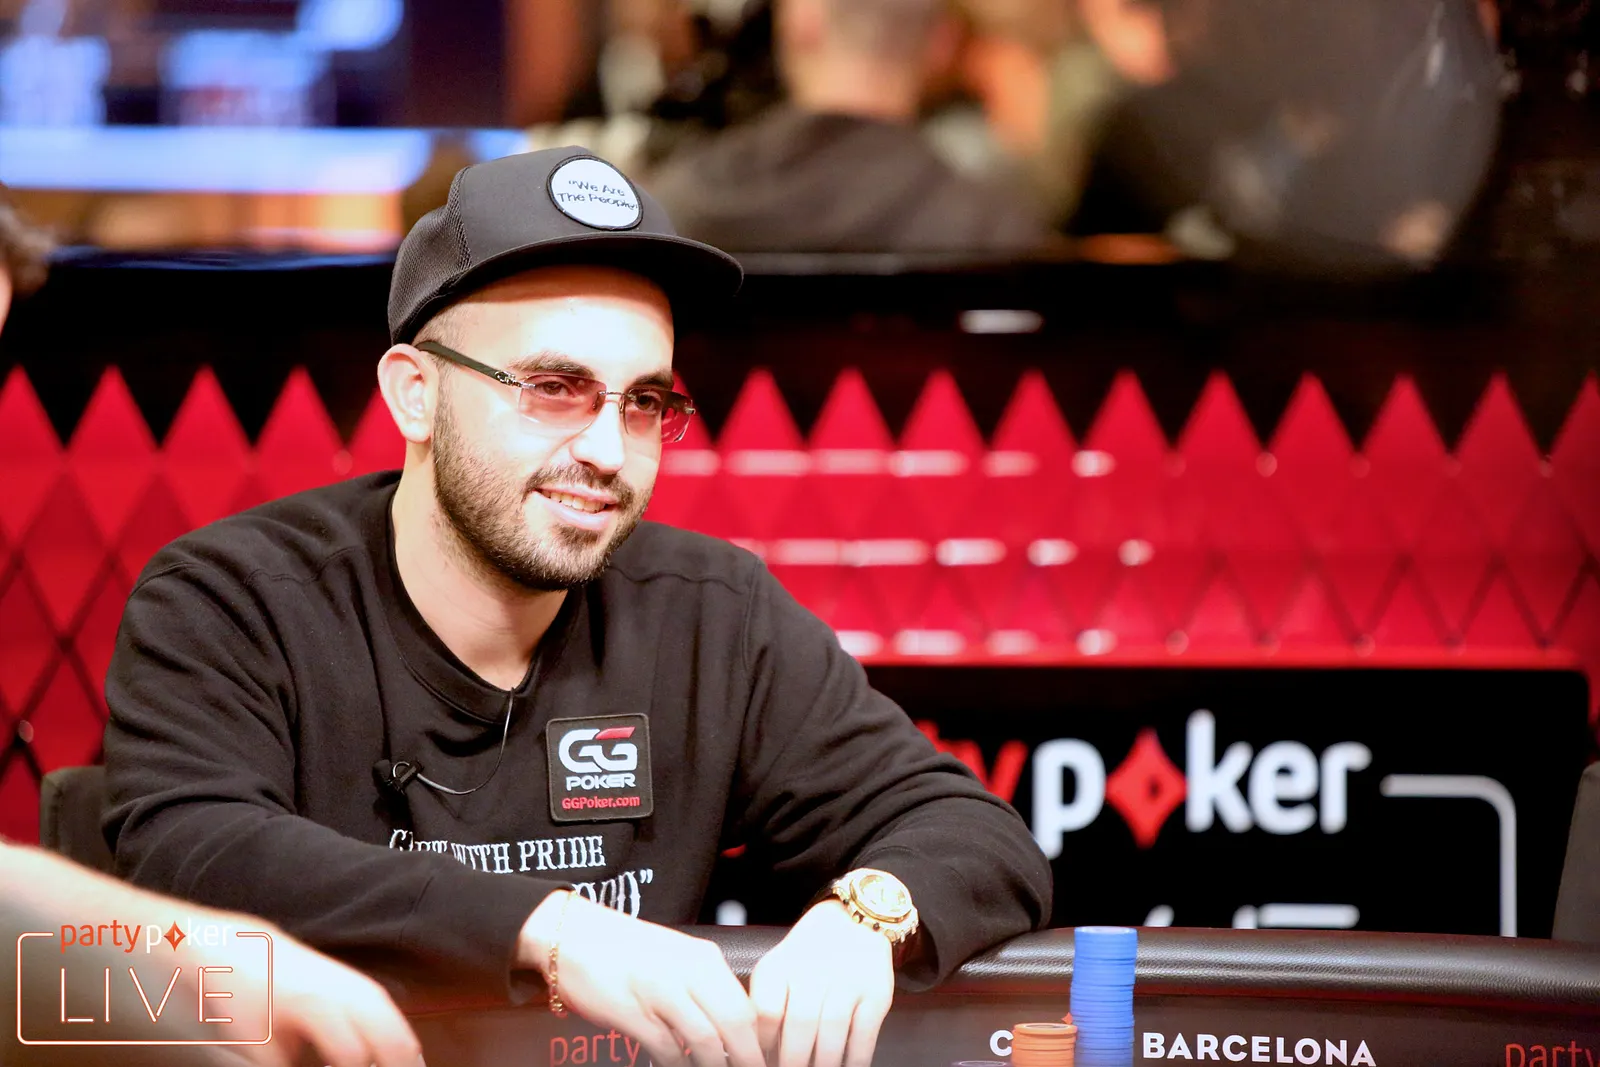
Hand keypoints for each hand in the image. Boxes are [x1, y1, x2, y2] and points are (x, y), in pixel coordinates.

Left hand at [244, 930, 423, 1066]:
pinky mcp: (364, 985)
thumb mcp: (263, 1046)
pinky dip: (400, 1039)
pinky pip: (395, 1017)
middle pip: (393, 1040)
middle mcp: (349, 992)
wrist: (249, 954)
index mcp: (320, 1006)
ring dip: (405, 1055)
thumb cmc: (250, 998)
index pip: (354, 1057)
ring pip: (401, 1028)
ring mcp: (361, 986)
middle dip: (398, 1065)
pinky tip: (398, 1054)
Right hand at [519, 892, 764, 1066]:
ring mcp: (661, 992)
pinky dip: (678, 1066)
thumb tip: (732, 1029)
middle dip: (747, 1059)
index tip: (762, 1061)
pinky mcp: (633, 1012)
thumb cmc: (627, 951)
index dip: (758, 1042)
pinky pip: (667, 1050)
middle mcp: (688, 972)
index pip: (747, 1007)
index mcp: (704, 959)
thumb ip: (704, 988)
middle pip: (734, 1025)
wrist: (572, 935)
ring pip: (705, 1041)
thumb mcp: (677, 960)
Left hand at [748, 901, 893, 1066]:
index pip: (767, 1011)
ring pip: (832, 1032)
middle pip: (800, 1025)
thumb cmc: (807, 956)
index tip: (764, 1061)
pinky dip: (855, 1059)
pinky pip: (864, 1034)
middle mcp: (815, 971)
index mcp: (782, 966)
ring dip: (824, 1063)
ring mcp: (848, 981)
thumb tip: (760, 1051)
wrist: (853, 921)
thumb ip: (765, 1004)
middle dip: (793, 1060)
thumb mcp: (778, 968)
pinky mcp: (876, 992)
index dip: (764, 1044)